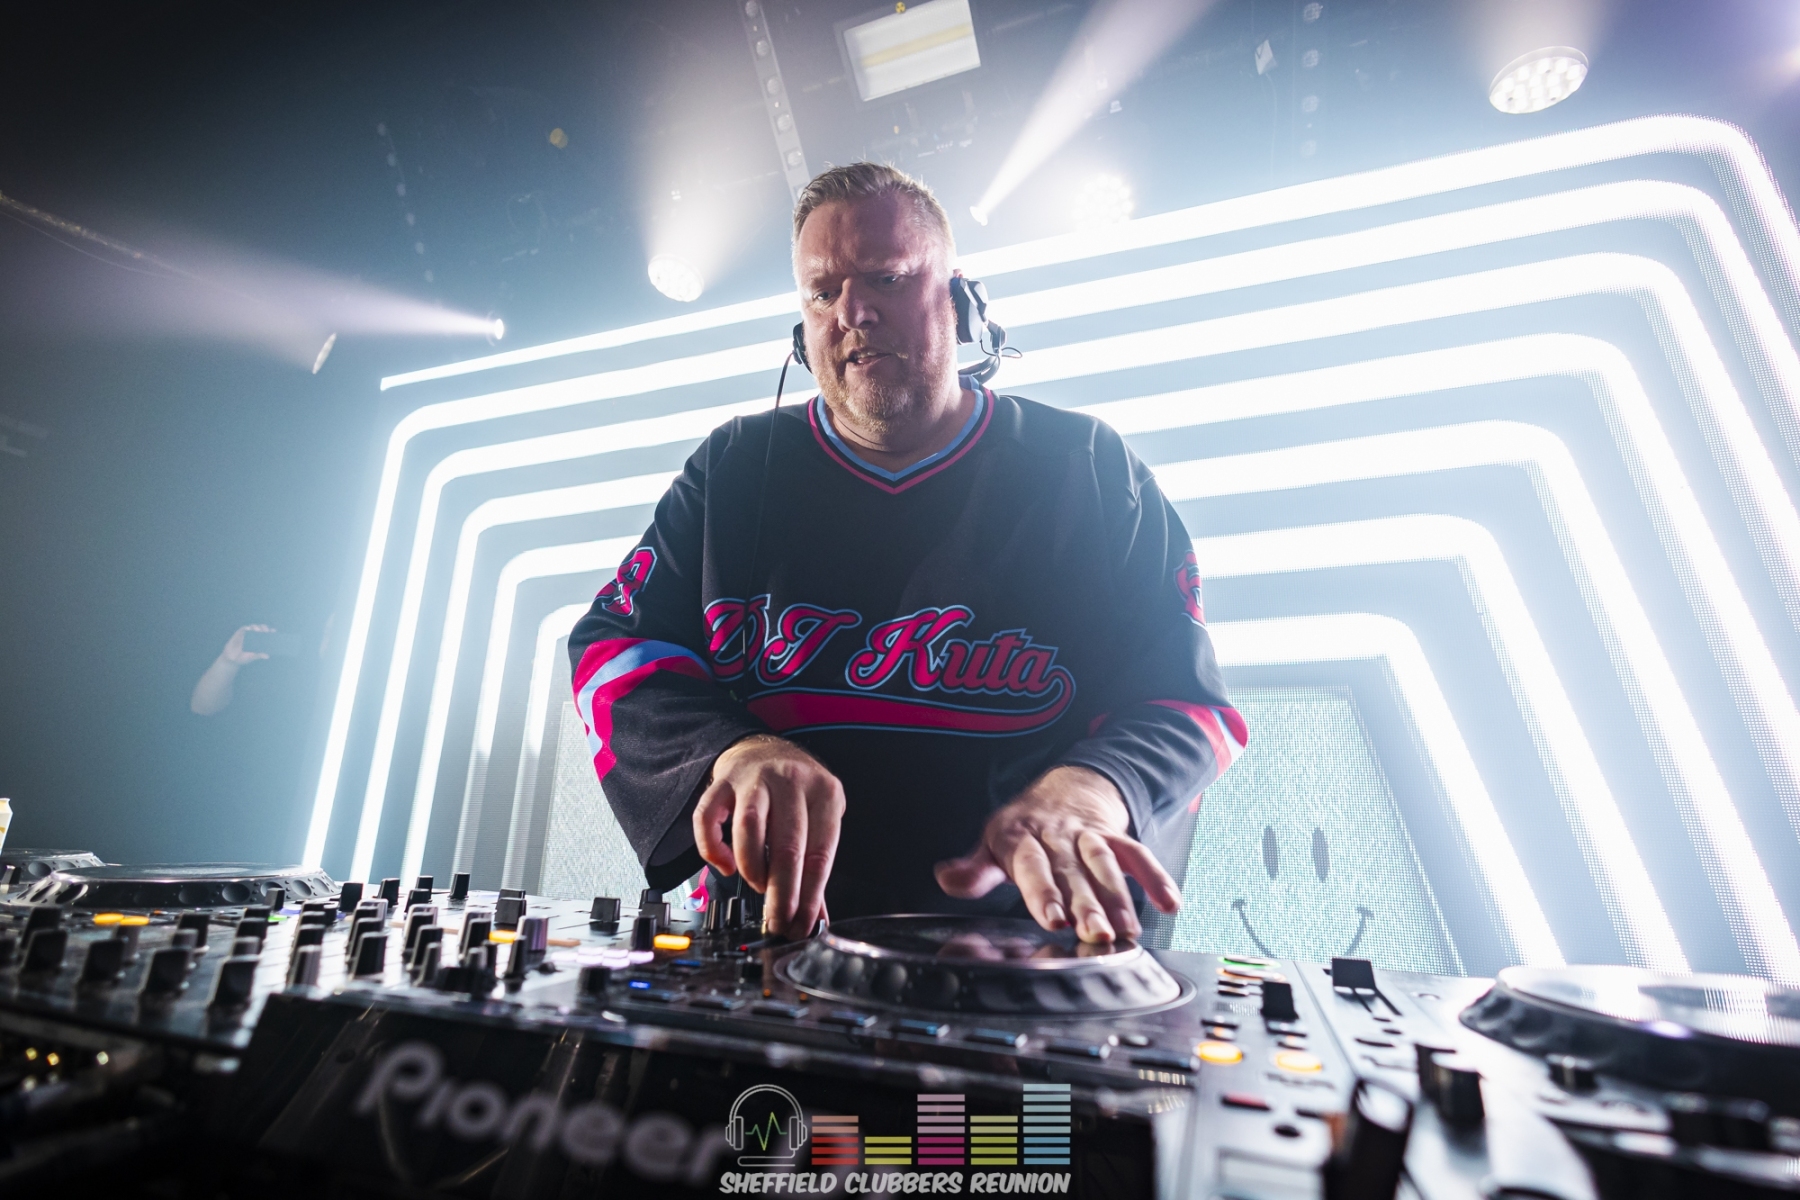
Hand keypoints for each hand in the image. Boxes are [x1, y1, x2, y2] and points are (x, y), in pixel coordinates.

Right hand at [221, 624, 272, 665]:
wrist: (230, 659)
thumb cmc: (242, 658)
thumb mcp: (251, 657)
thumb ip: (258, 655)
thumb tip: (267, 656)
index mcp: (258, 641)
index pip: (265, 635)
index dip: (270, 632)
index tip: (274, 631)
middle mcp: (253, 636)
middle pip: (260, 629)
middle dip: (264, 628)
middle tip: (266, 630)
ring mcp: (246, 634)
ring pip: (252, 627)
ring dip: (256, 627)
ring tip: (258, 630)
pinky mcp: (239, 634)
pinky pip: (243, 629)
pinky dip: (246, 628)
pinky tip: (248, 629)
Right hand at [693, 735, 845, 938]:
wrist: (763, 748)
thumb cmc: (795, 791)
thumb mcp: (818, 818)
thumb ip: (815, 865)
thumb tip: (816, 916)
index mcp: (825, 793)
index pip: (820, 853)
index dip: (810, 895)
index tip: (803, 923)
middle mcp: (791, 781)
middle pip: (788, 844)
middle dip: (782, 892)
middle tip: (779, 921)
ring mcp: (755, 778)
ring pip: (749, 827)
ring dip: (753, 867)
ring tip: (759, 886)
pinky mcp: (723, 781)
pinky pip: (708, 816)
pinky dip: (713, 847)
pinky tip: (725, 865)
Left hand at [935, 766, 1180, 943]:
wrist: (1065, 790)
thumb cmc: (1023, 829)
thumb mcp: (991, 844)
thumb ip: (973, 869)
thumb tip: (947, 878)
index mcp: (1021, 837)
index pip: (1032, 866)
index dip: (1042, 893)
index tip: (1052, 919)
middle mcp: (1057, 836)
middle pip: (1073, 872)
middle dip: (1086, 904)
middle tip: (1096, 935)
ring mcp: (1088, 837)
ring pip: (1105, 865)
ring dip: (1119, 898)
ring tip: (1128, 930)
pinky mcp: (1115, 838)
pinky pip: (1138, 855)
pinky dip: (1156, 878)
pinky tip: (1170, 903)